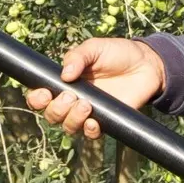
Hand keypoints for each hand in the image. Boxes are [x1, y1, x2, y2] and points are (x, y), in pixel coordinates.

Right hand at [24, 37, 166, 138]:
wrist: (146, 64)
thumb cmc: (117, 53)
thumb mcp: (95, 48)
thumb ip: (77, 57)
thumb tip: (64, 75)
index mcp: (65, 82)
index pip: (41, 96)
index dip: (37, 99)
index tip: (45, 93)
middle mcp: (73, 100)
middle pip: (51, 115)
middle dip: (56, 109)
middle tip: (71, 96)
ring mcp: (88, 112)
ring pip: (68, 127)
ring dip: (72, 119)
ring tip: (86, 105)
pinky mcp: (105, 121)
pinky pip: (90, 134)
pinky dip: (90, 130)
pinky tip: (94, 121)